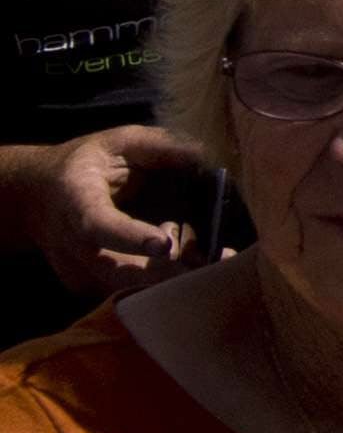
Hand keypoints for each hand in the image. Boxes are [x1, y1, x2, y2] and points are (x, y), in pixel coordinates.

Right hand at [16, 123, 219, 297]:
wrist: (35, 198)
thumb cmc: (85, 165)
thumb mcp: (118, 142)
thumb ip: (158, 146)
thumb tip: (203, 157)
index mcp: (76, 203)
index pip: (99, 226)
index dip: (130, 237)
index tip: (164, 244)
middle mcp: (71, 245)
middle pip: (116, 271)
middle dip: (167, 273)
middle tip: (217, 262)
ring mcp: (76, 271)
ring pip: (127, 288)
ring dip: (173, 277)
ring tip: (211, 257)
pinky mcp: (88, 286)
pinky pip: (128, 291)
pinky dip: (162, 281)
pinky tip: (189, 261)